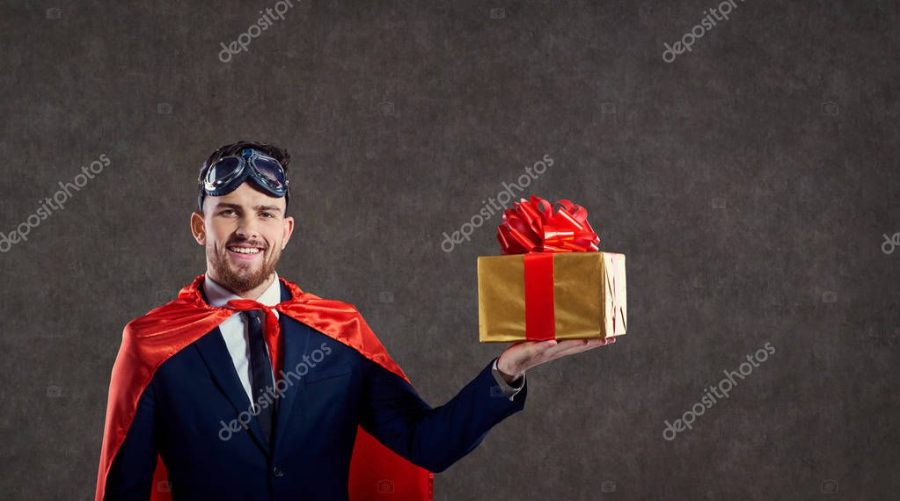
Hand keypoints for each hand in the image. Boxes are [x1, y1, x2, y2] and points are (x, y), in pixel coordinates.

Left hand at [496, 337, 616, 382]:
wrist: (509, 364)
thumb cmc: (527, 348)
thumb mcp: (541, 336)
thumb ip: (551, 327)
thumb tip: (561, 311)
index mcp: (559, 347)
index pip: (580, 343)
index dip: (596, 341)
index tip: (612, 337)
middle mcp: (554, 350)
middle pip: (575, 346)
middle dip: (591, 342)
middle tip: (607, 338)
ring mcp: (542, 351)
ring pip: (560, 348)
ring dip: (573, 344)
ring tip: (586, 340)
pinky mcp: (527, 350)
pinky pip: (537, 347)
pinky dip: (545, 345)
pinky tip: (553, 342)